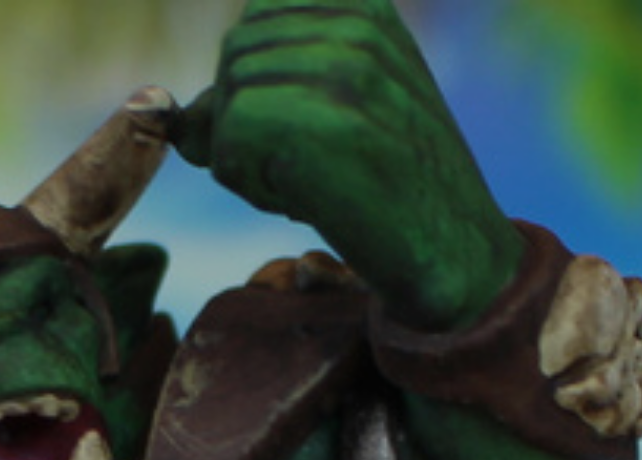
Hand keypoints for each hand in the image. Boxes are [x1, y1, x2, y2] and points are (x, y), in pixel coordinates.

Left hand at [178, 0, 521, 326]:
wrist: (458, 253)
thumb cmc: (395, 188)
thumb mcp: (337, 112)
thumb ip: (270, 89)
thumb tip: (183, 121)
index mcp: (364, 7)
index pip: (255, 23)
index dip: (259, 83)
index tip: (312, 127)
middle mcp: (354, 26)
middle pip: (234, 62)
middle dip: (250, 123)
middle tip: (313, 166)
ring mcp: (340, 71)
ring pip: (227, 108)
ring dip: (253, 161)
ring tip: (318, 182)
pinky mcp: (318, 122)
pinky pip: (227, 149)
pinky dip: (254, 189)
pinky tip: (309, 201)